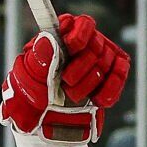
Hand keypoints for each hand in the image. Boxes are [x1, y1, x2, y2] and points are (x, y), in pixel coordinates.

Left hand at [0, 13, 130, 143]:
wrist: (44, 122)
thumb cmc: (32, 95)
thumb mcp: (27, 78)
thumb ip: (39, 59)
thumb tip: (48, 41)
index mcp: (62, 36)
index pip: (82, 24)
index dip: (80, 34)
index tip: (72, 47)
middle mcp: (85, 44)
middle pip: (96, 45)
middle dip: (81, 68)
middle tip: (67, 83)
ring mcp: (101, 59)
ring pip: (106, 63)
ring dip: (90, 83)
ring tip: (73, 96)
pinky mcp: (113, 75)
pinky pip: (120, 76)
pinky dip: (110, 90)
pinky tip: (96, 100)